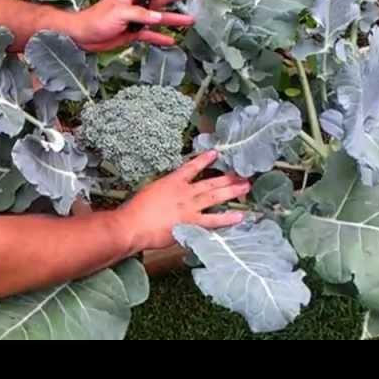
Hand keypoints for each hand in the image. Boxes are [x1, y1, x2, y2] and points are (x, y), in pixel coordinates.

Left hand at [69, 0, 197, 51]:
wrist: (83, 35)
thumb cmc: (97, 19)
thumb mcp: (119, 12)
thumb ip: (140, 14)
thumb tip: (158, 17)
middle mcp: (137, 7)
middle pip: (162, 0)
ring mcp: (136, 21)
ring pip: (159, 19)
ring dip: (174, 20)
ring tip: (190, 20)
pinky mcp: (132, 34)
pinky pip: (149, 35)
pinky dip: (159, 37)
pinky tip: (171, 40)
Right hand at [115, 150, 250, 251]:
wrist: (133, 225)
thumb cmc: (135, 210)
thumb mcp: (148, 192)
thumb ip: (162, 191)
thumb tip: (167, 194)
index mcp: (171, 182)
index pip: (191, 167)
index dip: (204, 160)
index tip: (215, 153)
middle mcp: (184, 192)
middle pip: (210, 182)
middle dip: (227, 177)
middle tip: (242, 174)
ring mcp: (189, 208)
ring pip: (215, 197)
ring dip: (231, 191)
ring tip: (245, 186)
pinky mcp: (191, 223)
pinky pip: (213, 220)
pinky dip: (227, 218)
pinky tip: (239, 216)